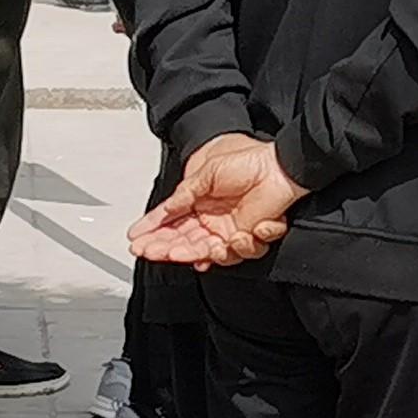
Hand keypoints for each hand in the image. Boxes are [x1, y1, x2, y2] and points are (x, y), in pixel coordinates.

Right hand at [130, 133, 303, 267]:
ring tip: (179, 251)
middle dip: (163, 248)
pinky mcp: (247, 238)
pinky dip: (231, 251)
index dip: (153, 232)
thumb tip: (165, 210)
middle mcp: (212, 220)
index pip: (171, 222)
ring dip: (192, 253)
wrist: (280, 169)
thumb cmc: (248, 163)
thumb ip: (184, 195)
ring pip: (205, 253)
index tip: (136, 240)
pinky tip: (229, 241)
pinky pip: (235, 254)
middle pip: (183, 242)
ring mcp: (229, 230)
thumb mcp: (206, 174)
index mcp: (199, 203)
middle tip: (149, 251)